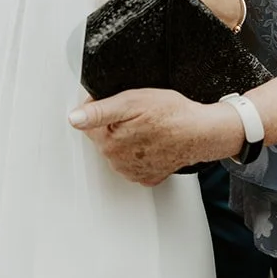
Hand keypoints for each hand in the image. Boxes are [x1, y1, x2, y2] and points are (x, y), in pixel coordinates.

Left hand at [68, 89, 243, 184]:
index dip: (104, 106)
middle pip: (103, 136)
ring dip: (128, 137)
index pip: (89, 121)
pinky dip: (140, 152)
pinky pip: (134, 161)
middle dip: (115, 123)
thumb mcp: (133, 102)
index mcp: (109, 143)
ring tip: (147, 126)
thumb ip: (99, 111)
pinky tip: (152, 142)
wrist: (202, 132)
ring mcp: (132, 171)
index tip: (121, 103)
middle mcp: (117, 162)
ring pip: (118, 149)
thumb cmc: (172, 114)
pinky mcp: (147, 176)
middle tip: (138, 113)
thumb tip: (74, 118)